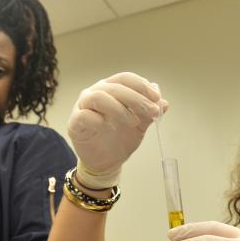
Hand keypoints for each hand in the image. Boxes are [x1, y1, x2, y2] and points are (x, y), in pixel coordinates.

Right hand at [68, 72, 164, 188]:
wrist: (105, 162)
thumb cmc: (119, 139)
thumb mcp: (139, 126)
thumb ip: (149, 114)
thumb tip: (165, 103)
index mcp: (111, 89)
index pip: (125, 78)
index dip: (142, 86)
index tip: (156, 98)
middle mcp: (95, 93)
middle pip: (116, 87)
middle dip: (137, 98)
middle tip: (152, 112)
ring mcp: (83, 106)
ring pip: (99, 97)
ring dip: (120, 109)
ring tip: (134, 122)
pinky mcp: (75, 123)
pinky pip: (84, 116)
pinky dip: (99, 120)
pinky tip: (109, 128)